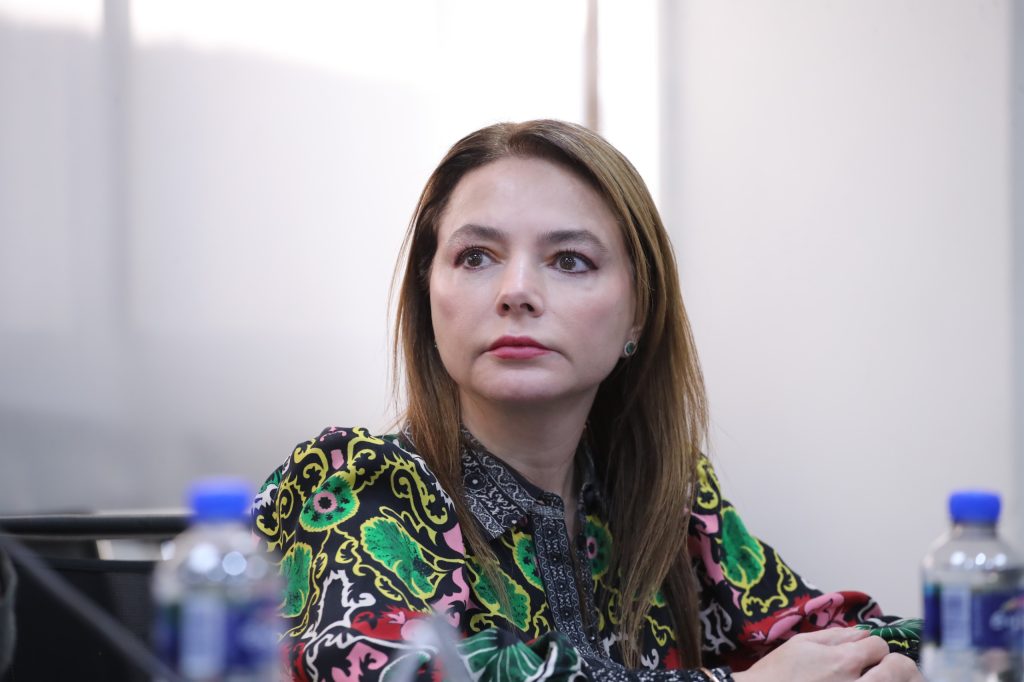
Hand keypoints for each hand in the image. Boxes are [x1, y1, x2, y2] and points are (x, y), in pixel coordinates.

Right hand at [731, 627, 922, 681]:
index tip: (864, 653)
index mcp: (844, 661)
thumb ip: (836, 636)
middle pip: (897, 671)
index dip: (872, 647)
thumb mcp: (802, 644)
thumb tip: (862, 632)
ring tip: (872, 677)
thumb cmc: (778, 672)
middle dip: (891, 666)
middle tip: (879, 669)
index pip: (879, 647)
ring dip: (887, 679)